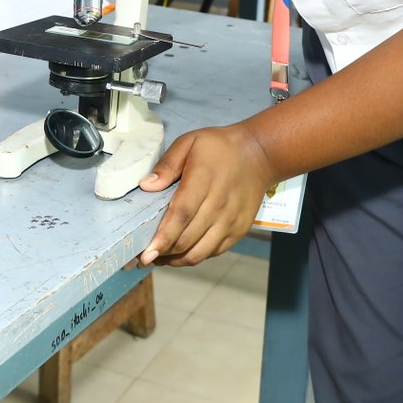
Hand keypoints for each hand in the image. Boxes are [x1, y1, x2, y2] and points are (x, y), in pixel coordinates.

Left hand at [137, 123, 275, 267]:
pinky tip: (179, 253)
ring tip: (159, 258)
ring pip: (200, 252)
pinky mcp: (239, 230)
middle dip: (163, 252)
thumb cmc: (219, 148)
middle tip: (144, 256)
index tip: (146, 253)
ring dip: (177, 259)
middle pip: (188, 238)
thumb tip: (146, 186)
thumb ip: (167, 164)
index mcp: (204, 179)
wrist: (258, 155)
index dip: (164, 236)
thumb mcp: (189, 143)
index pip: (182, 214)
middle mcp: (220, 204)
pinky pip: (213, 252)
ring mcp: (231, 220)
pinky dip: (194, 256)